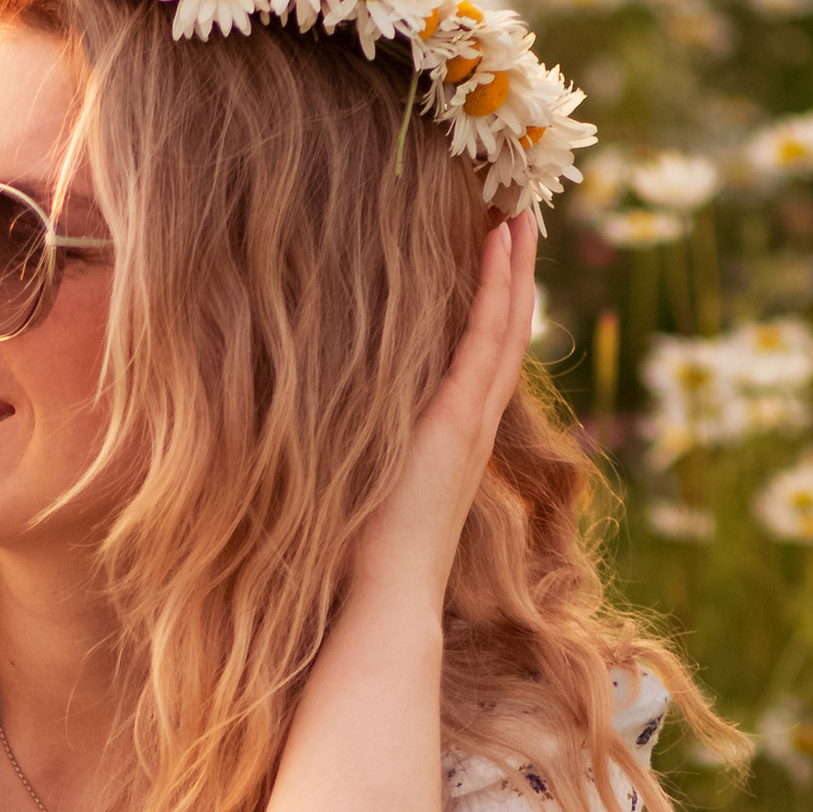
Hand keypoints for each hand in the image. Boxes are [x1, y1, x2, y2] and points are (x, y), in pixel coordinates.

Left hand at [345, 212, 536, 614]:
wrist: (380, 597)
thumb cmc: (356, 556)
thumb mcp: (351, 480)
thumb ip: (342, 445)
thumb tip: (292, 415)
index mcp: (449, 439)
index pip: (479, 359)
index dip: (490, 308)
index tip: (490, 258)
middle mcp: (471, 425)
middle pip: (504, 334)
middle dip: (514, 275)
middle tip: (520, 216)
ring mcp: (472, 419)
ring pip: (506, 326)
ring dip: (515, 267)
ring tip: (520, 213)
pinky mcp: (461, 418)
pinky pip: (487, 339)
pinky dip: (497, 289)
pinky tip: (499, 243)